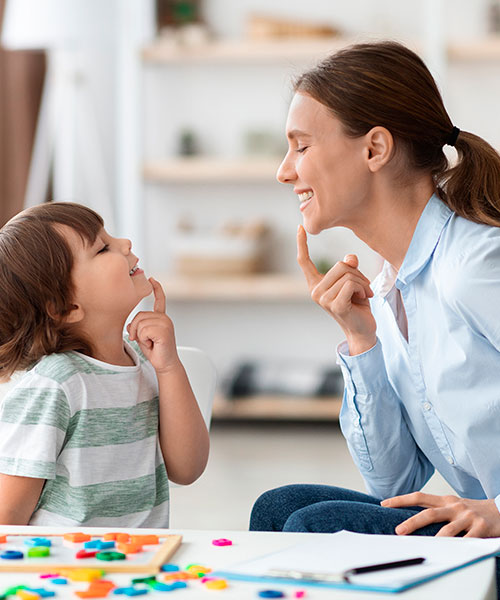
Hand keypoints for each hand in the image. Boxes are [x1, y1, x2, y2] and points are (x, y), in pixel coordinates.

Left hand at [127, 278, 178, 373]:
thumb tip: (130, 325)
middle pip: (139, 316)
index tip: (152, 279)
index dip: (156, 289)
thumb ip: (137, 327)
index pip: (160, 300)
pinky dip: (144, 340)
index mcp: (161, 318)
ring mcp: (165, 323)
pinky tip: (153, 344)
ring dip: (140, 336)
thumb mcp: (142, 337)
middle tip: (144, 340)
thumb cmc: (156, 351)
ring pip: (140, 324)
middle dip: (135, 330)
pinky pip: (144, 331)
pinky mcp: (164, 330)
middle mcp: (164, 318)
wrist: (165, 364)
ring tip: (150, 343)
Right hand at [297, 225, 376, 354]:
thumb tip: (350, 258)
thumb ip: (349, 268)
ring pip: (347, 274)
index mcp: (316, 284)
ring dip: (362, 282)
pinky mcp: (334, 305)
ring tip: (364, 294)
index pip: (304, 261)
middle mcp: (315, 291)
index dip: (301, 244)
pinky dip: (363, 288)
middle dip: (357, 273)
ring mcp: (323, 299)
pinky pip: (351, 284)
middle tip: (363, 287)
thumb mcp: (354, 281)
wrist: (363, 330)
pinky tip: (365, 298)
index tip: (300, 227)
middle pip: (339, 266)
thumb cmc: (357, 304)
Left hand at [381, 492, 499, 537]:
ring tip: (426, 546)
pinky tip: (453, 552)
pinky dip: (461, 547)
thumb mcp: (453, 506)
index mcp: (445, 501)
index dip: (401, 500)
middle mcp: (454, 507)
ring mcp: (467, 517)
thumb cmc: (473, 510)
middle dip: (412, 522)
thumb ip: (436, 510)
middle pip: (429, 513)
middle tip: (399, 530)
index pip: (419, 497)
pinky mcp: (481, 528)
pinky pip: (469, 540)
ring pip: (448, 529)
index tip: (385, 504)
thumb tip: (412, 518)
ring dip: (436, 539)